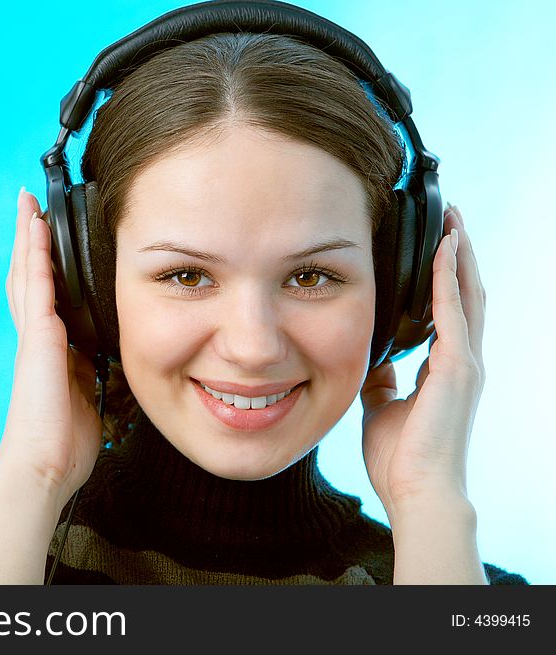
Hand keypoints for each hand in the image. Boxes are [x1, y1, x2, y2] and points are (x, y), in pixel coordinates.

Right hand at [0, 187, 102, 508]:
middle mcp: (36, 337)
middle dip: (27, 241)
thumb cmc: (63, 441)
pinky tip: (36, 229)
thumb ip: (92, 371)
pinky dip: (35, 255)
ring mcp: (33, 336)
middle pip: (27, 277)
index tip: (42, 238)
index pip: (43, 296)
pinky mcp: (37, 339)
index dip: (40, 266)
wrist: (43, 466)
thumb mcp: (87, 396)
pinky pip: (36, 287)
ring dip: (27, 237)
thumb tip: (107, 362)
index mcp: (49, 351)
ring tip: (27, 205)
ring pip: (26, 274)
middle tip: (26, 206)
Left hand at [360, 204, 485, 516]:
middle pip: (466, 295)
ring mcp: (464, 363)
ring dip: (459, 255)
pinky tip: (444, 248)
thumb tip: (371, 360)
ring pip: (467, 295)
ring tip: (453, 221)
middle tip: (450, 219)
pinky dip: (449, 277)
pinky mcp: (457, 367)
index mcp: (446, 370)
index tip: (438, 247)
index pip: (450, 313)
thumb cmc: (400, 457)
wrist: (416, 491)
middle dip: (459, 256)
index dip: (447, 279)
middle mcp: (463, 361)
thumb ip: (382, 380)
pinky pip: (454, 311)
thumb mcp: (382, 407)